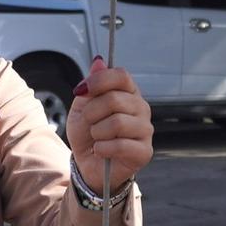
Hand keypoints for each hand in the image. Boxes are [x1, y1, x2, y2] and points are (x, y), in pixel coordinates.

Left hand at [67, 57, 152, 190]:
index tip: (80, 91)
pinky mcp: (144, 151)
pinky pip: (120, 145)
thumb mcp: (82, 106)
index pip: (121, 76)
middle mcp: (141, 108)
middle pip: (115, 99)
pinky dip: (102, 148)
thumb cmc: (87, 134)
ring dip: (97, 132)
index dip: (99, 81)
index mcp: (128, 93)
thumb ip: (92, 85)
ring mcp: (145, 130)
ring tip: (97, 138)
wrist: (87, 164)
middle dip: (92, 113)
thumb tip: (99, 61)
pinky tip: (100, 150)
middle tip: (89, 123)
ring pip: (117, 123)